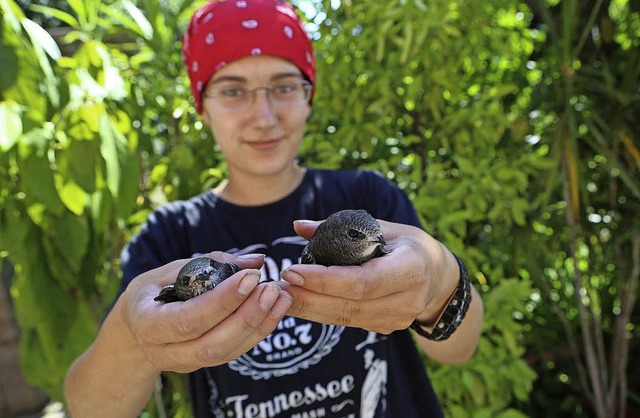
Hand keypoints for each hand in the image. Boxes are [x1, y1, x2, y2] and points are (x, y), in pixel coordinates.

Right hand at [119, 252, 291, 372]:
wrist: (136, 325)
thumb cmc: (154, 290)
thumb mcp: (170, 269)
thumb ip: (211, 263)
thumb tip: (256, 260)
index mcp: (147, 323)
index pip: (189, 319)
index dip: (223, 301)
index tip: (251, 277)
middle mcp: (163, 351)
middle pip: (211, 344)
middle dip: (246, 316)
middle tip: (271, 288)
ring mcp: (183, 362)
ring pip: (226, 353)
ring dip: (258, 325)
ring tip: (280, 297)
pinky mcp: (202, 364)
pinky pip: (234, 353)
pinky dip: (259, 331)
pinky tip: (276, 309)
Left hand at [278, 220, 458, 333]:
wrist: (439, 277)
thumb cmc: (408, 245)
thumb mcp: (384, 227)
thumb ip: (341, 227)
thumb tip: (298, 225)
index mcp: (411, 268)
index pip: (362, 281)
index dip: (325, 280)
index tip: (293, 271)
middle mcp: (407, 299)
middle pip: (350, 306)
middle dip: (309, 298)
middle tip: (277, 287)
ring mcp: (398, 319)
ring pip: (346, 319)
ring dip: (309, 310)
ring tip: (280, 297)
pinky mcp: (387, 328)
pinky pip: (349, 322)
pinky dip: (322, 313)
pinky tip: (299, 304)